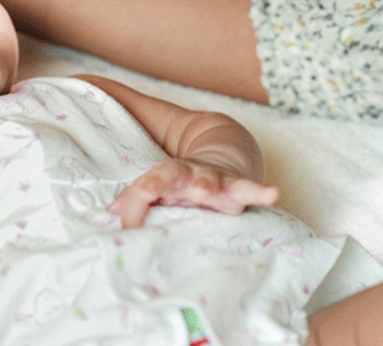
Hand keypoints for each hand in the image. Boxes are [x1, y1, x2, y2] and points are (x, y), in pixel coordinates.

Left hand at [109, 158, 278, 228]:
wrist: (222, 153)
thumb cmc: (184, 178)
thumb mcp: (158, 183)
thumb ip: (136, 198)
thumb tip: (109, 213)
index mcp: (165, 173)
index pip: (142, 188)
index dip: (132, 205)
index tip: (125, 227)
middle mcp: (188, 173)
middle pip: (171, 173)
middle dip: (161, 182)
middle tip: (151, 190)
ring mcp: (214, 179)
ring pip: (210, 180)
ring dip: (206, 184)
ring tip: (206, 191)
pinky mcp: (238, 186)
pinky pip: (251, 188)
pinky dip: (261, 190)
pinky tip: (273, 193)